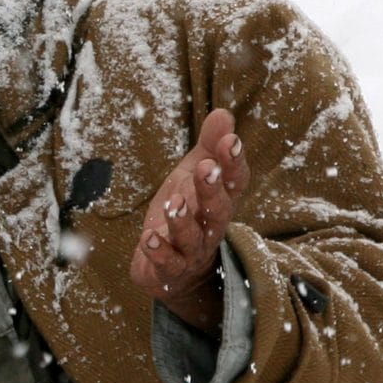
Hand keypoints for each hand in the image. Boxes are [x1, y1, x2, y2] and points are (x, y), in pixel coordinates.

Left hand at [131, 108, 247, 331]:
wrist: (176, 269)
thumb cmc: (189, 211)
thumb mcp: (193, 175)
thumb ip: (208, 146)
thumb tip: (223, 112)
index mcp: (219, 201)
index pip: (234, 182)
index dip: (234, 163)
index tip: (231, 140)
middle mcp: (210, 227)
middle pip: (218, 211)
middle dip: (213, 189)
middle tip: (206, 168)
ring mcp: (191, 250)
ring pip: (192, 237)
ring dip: (183, 220)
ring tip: (174, 201)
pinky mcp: (169, 269)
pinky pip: (167, 262)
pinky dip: (158, 251)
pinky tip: (147, 237)